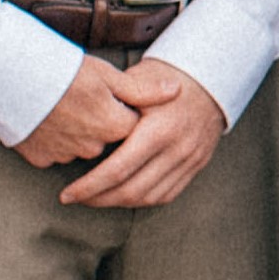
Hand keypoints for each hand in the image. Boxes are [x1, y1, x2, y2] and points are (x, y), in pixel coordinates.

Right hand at [13, 52, 141, 170]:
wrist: (8, 75)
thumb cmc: (60, 69)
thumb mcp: (106, 73)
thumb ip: (142, 89)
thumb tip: (176, 91)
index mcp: (113, 125)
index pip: (131, 126)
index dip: (123, 109)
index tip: (110, 95)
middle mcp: (92, 146)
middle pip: (106, 139)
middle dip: (100, 123)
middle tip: (81, 97)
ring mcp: (64, 155)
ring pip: (80, 147)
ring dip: (76, 133)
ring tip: (61, 105)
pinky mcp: (40, 158)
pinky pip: (54, 153)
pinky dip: (52, 140)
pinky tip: (45, 119)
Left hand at [55, 55, 227, 208]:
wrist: (211, 79)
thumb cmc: (166, 76)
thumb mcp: (137, 82)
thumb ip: (112, 104)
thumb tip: (80, 128)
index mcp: (159, 130)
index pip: (117, 171)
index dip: (89, 187)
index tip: (67, 194)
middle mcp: (177, 150)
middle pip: (131, 191)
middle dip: (98, 199)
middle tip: (74, 198)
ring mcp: (190, 160)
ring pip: (148, 197)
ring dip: (118, 203)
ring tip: (95, 198)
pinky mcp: (196, 165)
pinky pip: (167, 194)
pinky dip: (142, 199)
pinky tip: (124, 194)